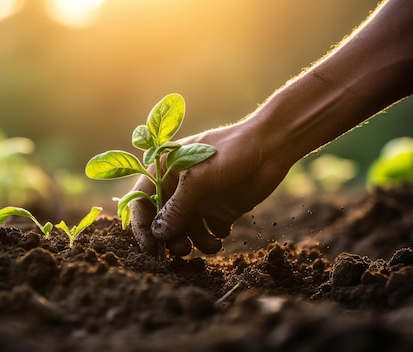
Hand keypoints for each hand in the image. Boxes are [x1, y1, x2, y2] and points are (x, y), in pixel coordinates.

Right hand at [129, 117, 294, 256]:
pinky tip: (223, 230)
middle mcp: (178, 188)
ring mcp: (199, 200)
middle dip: (171, 239)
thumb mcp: (199, 178)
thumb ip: (178, 207)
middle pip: (162, 222)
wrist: (271, 147)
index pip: (141, 202)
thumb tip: (158, 234)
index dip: (142, 227)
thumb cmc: (230, 152)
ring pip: (186, 231)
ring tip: (210, 245)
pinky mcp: (218, 210)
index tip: (150, 249)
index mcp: (164, 171)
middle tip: (183, 251)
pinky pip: (208, 233)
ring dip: (194, 242)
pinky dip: (212, 238)